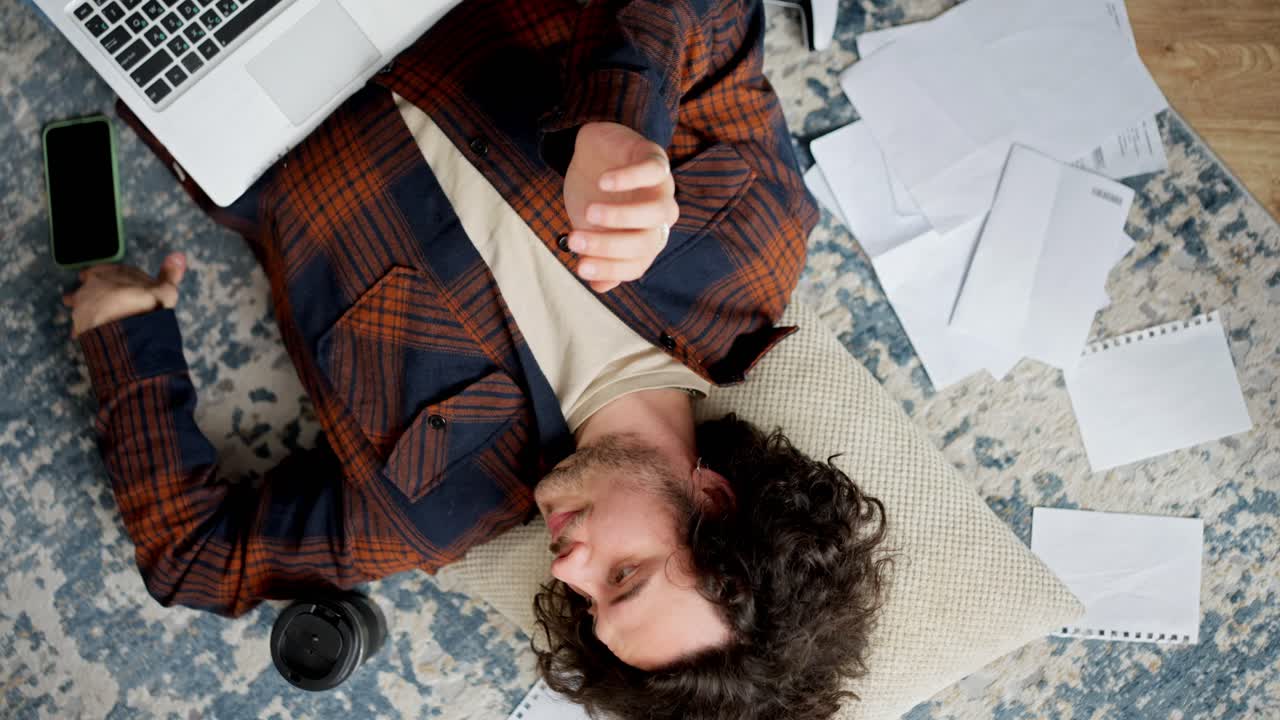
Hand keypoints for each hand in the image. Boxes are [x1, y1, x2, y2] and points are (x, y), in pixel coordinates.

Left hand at [63, 253, 186, 338]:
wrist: (129, 328)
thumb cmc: (147, 305)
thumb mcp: (166, 288)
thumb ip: (170, 273)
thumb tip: (179, 255)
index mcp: (109, 273)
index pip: (102, 270)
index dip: (104, 276)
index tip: (100, 278)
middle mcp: (91, 286)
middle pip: (85, 286)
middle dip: (87, 290)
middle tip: (87, 296)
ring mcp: (83, 306)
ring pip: (77, 304)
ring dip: (80, 309)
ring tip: (83, 316)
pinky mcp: (79, 325)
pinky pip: (77, 327)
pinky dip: (80, 330)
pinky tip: (83, 336)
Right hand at [563, 122, 677, 292]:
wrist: (594, 152)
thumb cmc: (593, 196)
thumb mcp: (589, 230)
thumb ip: (596, 256)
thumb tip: (599, 286)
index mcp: (645, 240)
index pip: (636, 265)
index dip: (610, 269)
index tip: (579, 267)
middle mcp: (658, 219)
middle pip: (647, 242)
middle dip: (610, 245)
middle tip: (574, 239)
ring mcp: (661, 188)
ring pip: (659, 211)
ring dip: (623, 216)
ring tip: (589, 212)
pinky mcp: (655, 158)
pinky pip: (653, 171)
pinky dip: (630, 178)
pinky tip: (603, 182)